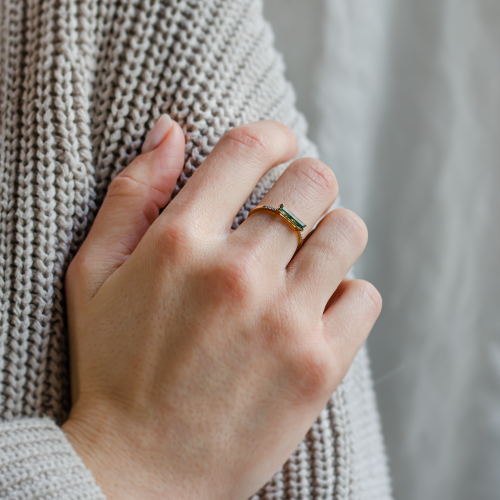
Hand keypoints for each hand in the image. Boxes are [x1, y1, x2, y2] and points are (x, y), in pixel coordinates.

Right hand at [62, 117, 380, 499]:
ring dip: (331, 234)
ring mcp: (285, 321)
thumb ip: (131, 194)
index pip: (249, 148)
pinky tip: (315, 309)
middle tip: (292, 210)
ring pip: (348, 232)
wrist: (143, 471)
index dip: (272, 136)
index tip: (277, 148)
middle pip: (313, 181)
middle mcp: (238, 273)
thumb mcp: (92, 274)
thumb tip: (171, 130)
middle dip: (307, 184)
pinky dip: (346, 293)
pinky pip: (364, 295)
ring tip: (304, 260)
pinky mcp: (318, 366)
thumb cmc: (115, 368)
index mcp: (180, 242)